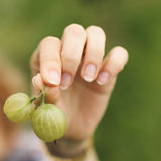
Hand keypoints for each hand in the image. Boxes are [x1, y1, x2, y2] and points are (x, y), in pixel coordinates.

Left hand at [30, 24, 128, 141]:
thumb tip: (42, 80)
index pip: (49, 44)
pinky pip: (119, 53)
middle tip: (67, 83)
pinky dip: (114, 63)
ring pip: (95, 33)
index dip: (51, 60)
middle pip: (73, 32)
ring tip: (88, 79)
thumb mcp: (44, 109)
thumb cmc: (52, 113)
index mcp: (45, 57)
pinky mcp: (108, 68)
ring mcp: (88, 57)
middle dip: (71, 56)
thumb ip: (44, 95)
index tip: (53, 82)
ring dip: (93, 53)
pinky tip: (102, 82)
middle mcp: (67, 51)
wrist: (70, 127)